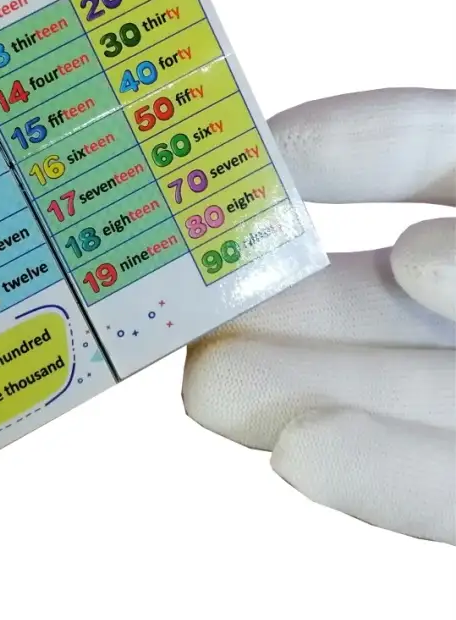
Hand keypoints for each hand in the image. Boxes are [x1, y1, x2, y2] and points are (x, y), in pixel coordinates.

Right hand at [183, 88, 454, 543]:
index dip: (356, 141)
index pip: (442, 151)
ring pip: (409, 394)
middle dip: (292, 301)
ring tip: (209, 388)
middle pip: (399, 296)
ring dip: (305, 389)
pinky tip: (302, 452)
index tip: (257, 152)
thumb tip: (416, 257)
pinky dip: (387, 478)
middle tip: (188, 310)